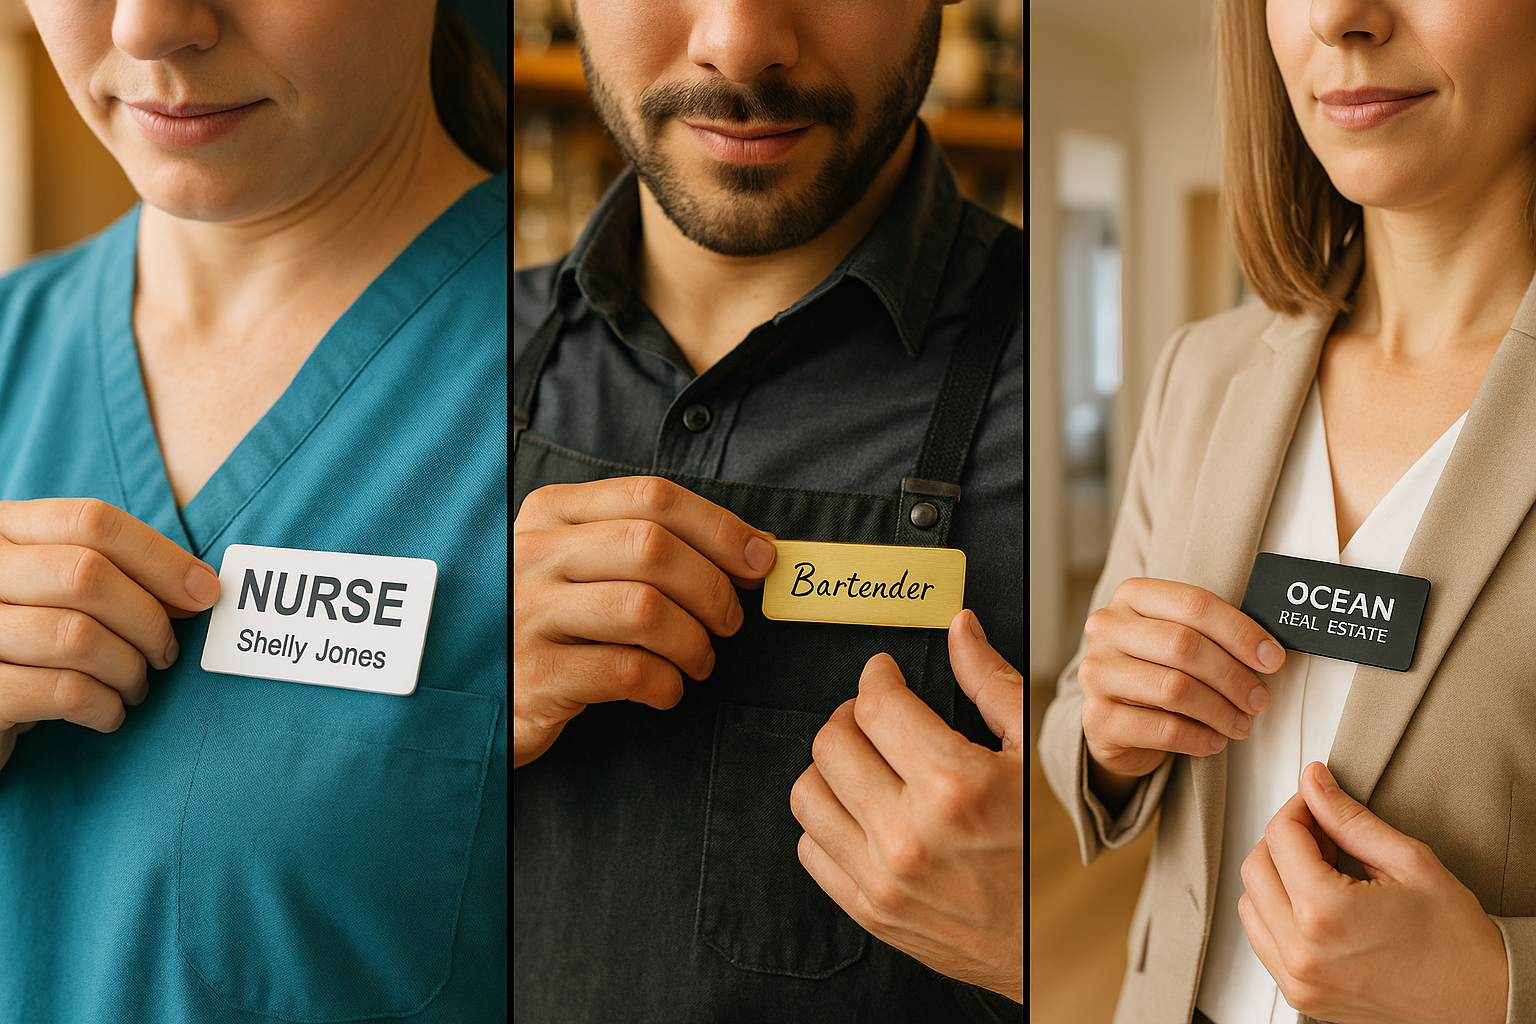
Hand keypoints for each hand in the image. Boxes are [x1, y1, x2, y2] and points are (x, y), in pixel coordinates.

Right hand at [0, 498, 220, 769]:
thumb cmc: (30, 645)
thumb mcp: (59, 593)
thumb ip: (115, 575)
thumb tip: (199, 587)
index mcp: (1, 531)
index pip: (91, 521)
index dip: (160, 557)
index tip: (204, 593)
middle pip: (87, 575)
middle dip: (148, 620)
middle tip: (166, 653)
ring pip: (78, 637)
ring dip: (129, 669)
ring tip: (135, 685)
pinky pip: (63, 692)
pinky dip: (105, 705)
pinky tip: (109, 713)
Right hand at [512, 476, 776, 767]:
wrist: (468, 685)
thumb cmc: (545, 619)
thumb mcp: (578, 563)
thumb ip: (648, 545)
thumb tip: (756, 548)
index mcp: (551, 513)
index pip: (652, 497)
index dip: (720, 528)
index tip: (760, 560)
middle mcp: (534, 554)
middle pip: (652, 548)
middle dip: (713, 587)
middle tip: (730, 621)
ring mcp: (528, 614)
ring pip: (645, 610)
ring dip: (694, 640)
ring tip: (699, 659)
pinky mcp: (534, 675)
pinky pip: (626, 670)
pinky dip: (666, 683)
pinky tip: (666, 689)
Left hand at [790, 609, 1022, 1002]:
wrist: (1052, 947)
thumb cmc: (1050, 847)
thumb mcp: (1034, 755)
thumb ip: (991, 684)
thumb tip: (959, 627)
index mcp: (956, 785)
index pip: (875, 706)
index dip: (876, 678)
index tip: (884, 676)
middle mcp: (911, 833)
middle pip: (832, 743)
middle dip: (851, 716)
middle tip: (875, 716)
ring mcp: (884, 876)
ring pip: (809, 792)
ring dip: (831, 767)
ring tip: (864, 762)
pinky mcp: (869, 910)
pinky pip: (810, 847)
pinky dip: (827, 821)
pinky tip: (860, 810)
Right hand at [1078, 577, 1285, 802]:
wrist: (1115, 719)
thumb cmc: (1157, 671)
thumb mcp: (1177, 640)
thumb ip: (1212, 634)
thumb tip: (1268, 652)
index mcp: (1131, 597)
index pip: (1193, 604)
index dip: (1240, 632)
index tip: (1271, 659)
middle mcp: (1106, 628)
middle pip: (1184, 645)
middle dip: (1233, 676)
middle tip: (1259, 699)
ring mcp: (1096, 673)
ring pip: (1175, 688)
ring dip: (1220, 711)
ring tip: (1240, 723)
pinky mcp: (1097, 718)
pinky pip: (1163, 729)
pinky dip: (1199, 739)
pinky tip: (1213, 740)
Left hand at [1239, 761, 1508, 1023]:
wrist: (1483, 1002)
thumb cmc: (1459, 943)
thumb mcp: (1410, 862)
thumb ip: (1350, 818)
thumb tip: (1314, 784)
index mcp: (1326, 913)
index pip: (1280, 835)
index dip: (1299, 807)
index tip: (1317, 802)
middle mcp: (1302, 951)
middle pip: (1256, 866)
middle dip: (1285, 840)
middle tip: (1324, 835)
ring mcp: (1298, 978)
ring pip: (1250, 902)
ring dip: (1276, 877)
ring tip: (1323, 871)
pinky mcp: (1301, 995)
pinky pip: (1262, 939)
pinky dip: (1277, 913)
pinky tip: (1315, 904)